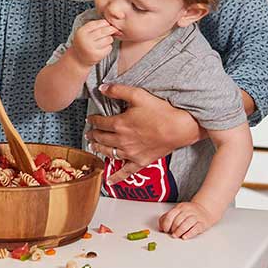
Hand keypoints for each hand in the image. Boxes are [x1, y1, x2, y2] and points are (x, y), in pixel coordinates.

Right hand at [71, 20, 116, 66]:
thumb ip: (95, 27)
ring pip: (108, 39)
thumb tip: (112, 25)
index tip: (108, 24)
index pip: (97, 23)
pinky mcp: (97, 55)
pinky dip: (108, 47)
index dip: (105, 23)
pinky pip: (109, 47)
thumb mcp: (85, 32)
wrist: (78, 59)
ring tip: (104, 41)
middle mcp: (85, 40)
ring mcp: (91, 48)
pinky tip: (103, 48)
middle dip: (111, 30)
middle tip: (112, 31)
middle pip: (104, 31)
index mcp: (81, 32)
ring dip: (109, 39)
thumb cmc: (84, 43)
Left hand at [86, 83, 205, 184]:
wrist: (179, 127)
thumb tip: (102, 88)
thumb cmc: (161, 111)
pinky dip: (116, 176)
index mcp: (119, 124)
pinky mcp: (140, 161)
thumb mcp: (138, 95)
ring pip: (108, 152)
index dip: (93, 120)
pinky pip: (125, 171)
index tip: (91, 119)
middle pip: (101, 138)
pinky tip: (109, 180)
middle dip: (93, 135)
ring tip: (94, 146)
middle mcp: (122, 140)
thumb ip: (117, 90)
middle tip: (89, 133)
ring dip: (99, 149)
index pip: (100, 122)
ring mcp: (130, 153)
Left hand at [159, 201, 218, 239]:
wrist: (205, 210)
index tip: (165, 229)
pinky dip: (189, 234)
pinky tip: (185, 237)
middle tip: (171, 234)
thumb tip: (160, 227)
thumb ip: (167, 217)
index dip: (166, 224)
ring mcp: (196, 216)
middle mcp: (188, 210)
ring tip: (176, 235)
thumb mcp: (177, 212)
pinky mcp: (202, 223)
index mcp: (180, 207)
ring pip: (186, 223)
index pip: (171, 215)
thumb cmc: (189, 213)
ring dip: (179, 231)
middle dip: (173, 229)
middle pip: (178, 220)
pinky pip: (195, 229)